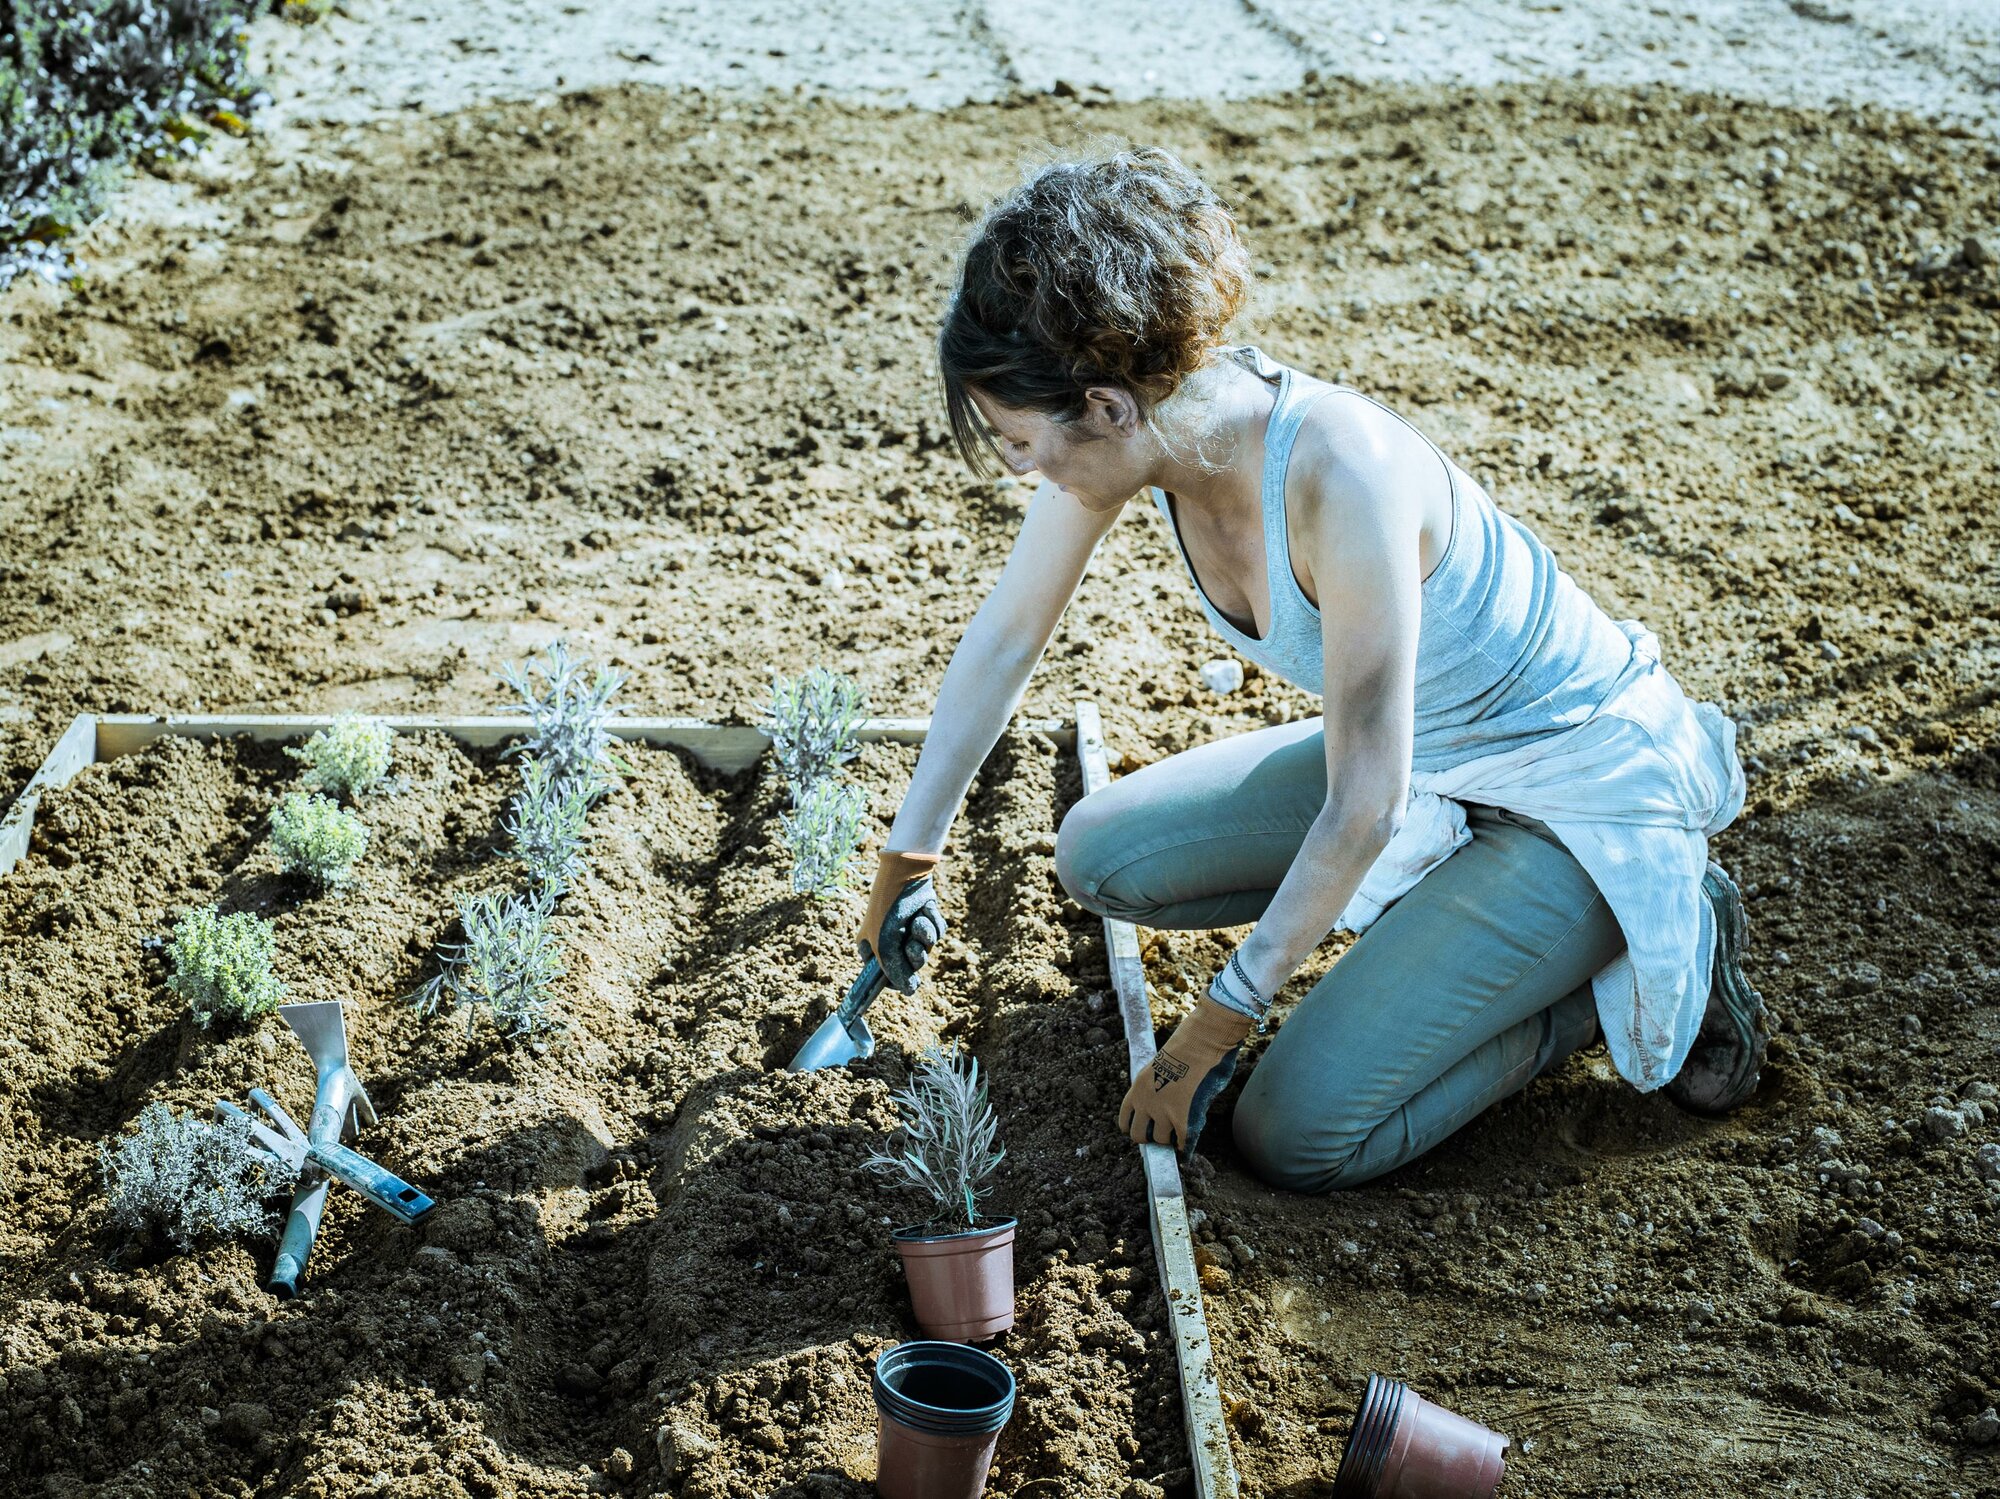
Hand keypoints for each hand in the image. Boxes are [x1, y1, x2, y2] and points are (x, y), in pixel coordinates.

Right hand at [859, 850, 945, 993]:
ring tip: (916, 921)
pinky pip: (937, 933)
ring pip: (927, 950)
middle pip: (911, 966)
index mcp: (872, 949)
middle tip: (911, 943)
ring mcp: (909, 931)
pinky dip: (933, 923)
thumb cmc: (888, 910)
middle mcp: (891, 942)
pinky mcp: (926, 919)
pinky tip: (923, 910)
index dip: (898, 980)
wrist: (906, 875)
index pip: (886, 977)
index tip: (906, 981)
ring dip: (925, 936)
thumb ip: (895, 972)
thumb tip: (909, 992)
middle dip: (915, 955)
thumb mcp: (885, 946)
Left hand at [1117, 997, 1253, 1158]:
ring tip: (1178, 1131)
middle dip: (1149, 1137)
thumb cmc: (1183, 1051)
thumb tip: (1158, 1112)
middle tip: (1161, 1133)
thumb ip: (1154, 1092)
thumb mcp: (1156, 1071)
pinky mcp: (1181, 1118)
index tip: (1145, 1128)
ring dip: (1169, 1138)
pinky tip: (1187, 1142)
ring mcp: (1162, 1112)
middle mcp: (1144, 1103)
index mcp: (1136, 1090)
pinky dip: (1184, 1144)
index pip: (1124, 1121)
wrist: (1198, 1044)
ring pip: (1160, 1140)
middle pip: (1137, 1136)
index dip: (1134, 1127)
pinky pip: (1181, 1141)